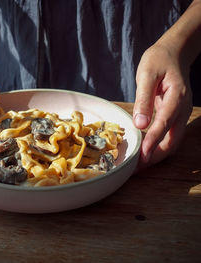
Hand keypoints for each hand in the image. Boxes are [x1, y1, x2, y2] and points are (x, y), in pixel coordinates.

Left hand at [133, 43, 192, 166]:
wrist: (173, 53)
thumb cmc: (158, 61)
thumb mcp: (147, 75)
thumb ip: (144, 99)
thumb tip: (139, 124)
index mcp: (177, 97)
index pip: (164, 124)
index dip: (153, 142)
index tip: (141, 157)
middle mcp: (182, 109)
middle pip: (172, 141)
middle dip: (155, 157)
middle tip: (136, 169)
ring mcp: (181, 114)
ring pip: (172, 142)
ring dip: (157, 155)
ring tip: (138, 166)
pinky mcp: (175, 116)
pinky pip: (169, 136)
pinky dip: (158, 147)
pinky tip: (144, 152)